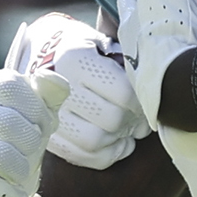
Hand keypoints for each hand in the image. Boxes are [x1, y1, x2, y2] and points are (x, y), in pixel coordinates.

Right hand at [0, 66, 71, 196]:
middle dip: (31, 144)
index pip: (12, 86)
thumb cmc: (8, 144)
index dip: (37, 110)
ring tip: (19, 173)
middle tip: (29, 154)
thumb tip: (54, 78)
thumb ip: (46, 96)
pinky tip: (10, 190)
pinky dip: (7, 190)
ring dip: (20, 169)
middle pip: (9, 122)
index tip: (41, 127)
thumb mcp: (30, 116)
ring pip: (0, 154)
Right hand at [7, 12, 146, 172]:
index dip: (140, 102)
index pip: (122, 92)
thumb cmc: (84, 47)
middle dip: (131, 122)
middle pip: (110, 119)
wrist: (40, 52)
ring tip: (126, 130)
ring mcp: (48, 114)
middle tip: (139, 118)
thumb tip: (156, 74)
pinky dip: (105, 155)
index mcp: (75, 58)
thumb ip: (126, 54)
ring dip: (117, 140)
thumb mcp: (103, 40)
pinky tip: (116, 144)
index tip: (145, 101)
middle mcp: (57, 87)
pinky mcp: (47, 134)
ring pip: (93, 142)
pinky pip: (81, 157)